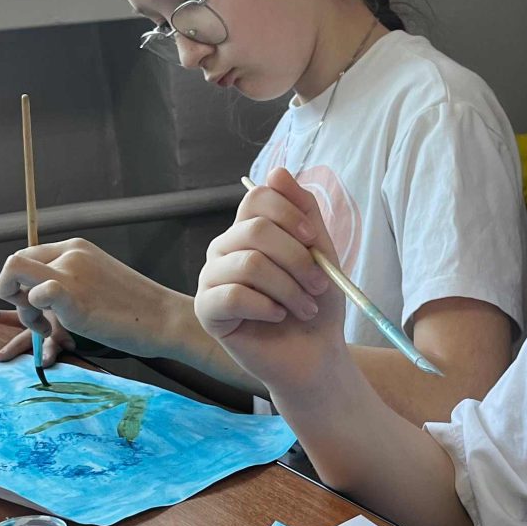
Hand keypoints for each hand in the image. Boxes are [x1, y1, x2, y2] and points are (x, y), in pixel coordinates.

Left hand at [0, 238, 179, 361]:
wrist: (166, 319)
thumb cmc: (134, 309)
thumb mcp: (97, 282)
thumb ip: (70, 281)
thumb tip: (39, 293)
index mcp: (76, 248)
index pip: (26, 257)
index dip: (22, 285)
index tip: (40, 308)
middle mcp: (70, 254)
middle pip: (13, 263)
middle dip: (13, 294)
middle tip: (38, 320)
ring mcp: (71, 273)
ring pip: (12, 273)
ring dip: (19, 305)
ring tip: (44, 328)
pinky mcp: (74, 297)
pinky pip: (36, 294)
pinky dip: (33, 315)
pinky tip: (51, 332)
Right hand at [194, 168, 345, 393]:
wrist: (315, 354)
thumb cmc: (315, 304)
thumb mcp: (320, 252)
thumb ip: (304, 212)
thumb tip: (278, 171)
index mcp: (249, 230)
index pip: (258, 197)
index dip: (290, 214)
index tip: (313, 240)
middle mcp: (225, 249)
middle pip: (255, 230)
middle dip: (297, 259)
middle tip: (319, 285)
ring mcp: (212, 278)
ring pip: (250, 263)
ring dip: (289, 288)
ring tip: (305, 308)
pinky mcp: (206, 310)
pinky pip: (234, 295)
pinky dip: (267, 307)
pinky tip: (277, 317)